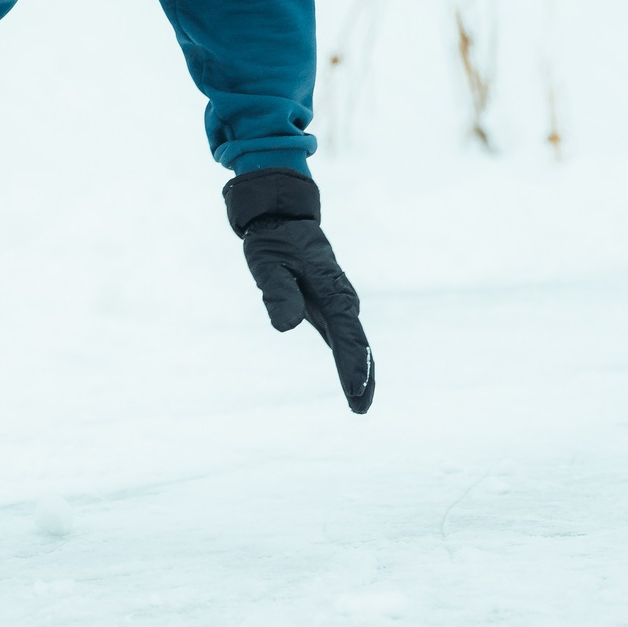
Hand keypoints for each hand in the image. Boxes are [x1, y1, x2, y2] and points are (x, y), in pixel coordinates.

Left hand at [224, 168, 374, 413]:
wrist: (282, 218)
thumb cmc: (273, 240)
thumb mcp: (266, 261)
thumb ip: (276, 291)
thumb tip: (286, 325)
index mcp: (330, 287)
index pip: (345, 332)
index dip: (351, 363)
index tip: (355, 390)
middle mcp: (341, 297)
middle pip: (356, 341)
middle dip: (361, 375)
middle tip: (360, 408)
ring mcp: (338, 302)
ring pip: (354, 341)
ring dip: (359, 370)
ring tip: (360, 403)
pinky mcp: (330, 306)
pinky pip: (344, 336)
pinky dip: (350, 359)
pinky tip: (353, 382)